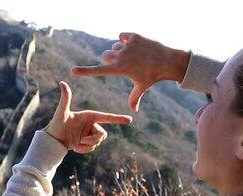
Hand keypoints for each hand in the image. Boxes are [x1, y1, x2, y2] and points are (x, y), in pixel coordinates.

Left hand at [43, 81, 131, 153]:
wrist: (53, 139)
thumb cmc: (56, 124)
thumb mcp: (62, 111)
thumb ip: (65, 98)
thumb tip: (62, 83)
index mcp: (89, 115)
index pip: (106, 117)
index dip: (118, 118)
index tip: (130, 120)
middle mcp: (92, 124)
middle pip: (103, 134)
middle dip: (93, 140)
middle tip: (81, 141)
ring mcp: (90, 133)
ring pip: (98, 142)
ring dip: (87, 146)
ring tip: (76, 144)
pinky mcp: (88, 142)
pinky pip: (93, 148)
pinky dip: (84, 150)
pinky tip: (75, 147)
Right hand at [72, 33, 189, 111]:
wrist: (168, 61)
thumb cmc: (154, 76)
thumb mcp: (142, 87)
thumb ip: (134, 98)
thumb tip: (133, 111)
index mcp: (120, 69)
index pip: (98, 71)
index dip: (84, 72)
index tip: (73, 70)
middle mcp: (121, 56)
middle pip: (106, 55)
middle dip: (111, 59)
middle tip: (124, 62)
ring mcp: (127, 45)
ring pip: (115, 46)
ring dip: (119, 50)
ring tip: (133, 55)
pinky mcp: (134, 36)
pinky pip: (122, 36)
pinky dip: (126, 39)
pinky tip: (134, 44)